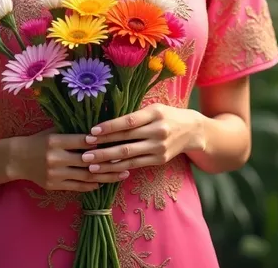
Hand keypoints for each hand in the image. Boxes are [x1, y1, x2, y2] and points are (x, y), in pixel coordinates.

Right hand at [10, 129, 129, 191]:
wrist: (18, 159)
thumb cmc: (38, 140)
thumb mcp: (52, 131)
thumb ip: (71, 130)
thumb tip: (96, 126)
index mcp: (55, 141)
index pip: (81, 141)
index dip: (98, 142)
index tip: (115, 141)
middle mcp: (56, 158)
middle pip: (87, 161)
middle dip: (108, 161)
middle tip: (126, 159)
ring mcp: (56, 174)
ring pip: (85, 176)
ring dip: (105, 176)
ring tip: (121, 174)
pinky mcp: (54, 185)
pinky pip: (77, 186)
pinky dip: (92, 185)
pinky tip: (104, 182)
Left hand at [80, 104, 204, 174]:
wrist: (192, 131)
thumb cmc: (166, 115)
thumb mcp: (153, 108)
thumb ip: (135, 115)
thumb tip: (106, 122)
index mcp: (155, 113)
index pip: (129, 121)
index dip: (110, 127)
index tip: (92, 131)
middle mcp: (158, 131)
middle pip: (126, 140)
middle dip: (103, 147)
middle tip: (85, 151)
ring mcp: (159, 148)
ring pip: (129, 156)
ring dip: (108, 161)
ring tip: (91, 165)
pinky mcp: (159, 160)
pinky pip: (136, 165)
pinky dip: (120, 168)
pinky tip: (107, 170)